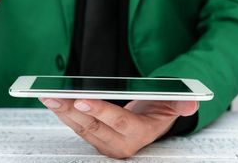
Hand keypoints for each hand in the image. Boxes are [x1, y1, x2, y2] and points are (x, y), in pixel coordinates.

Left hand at [39, 98, 197, 158]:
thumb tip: (190, 102)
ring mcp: (106, 143)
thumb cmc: (161, 109)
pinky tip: (52, 101)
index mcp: (140, 133)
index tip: (82, 100)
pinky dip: (63, 113)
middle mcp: (121, 143)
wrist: (152, 122)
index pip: (119, 122)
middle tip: (54, 96)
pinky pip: (77, 127)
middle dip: (71, 110)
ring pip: (80, 128)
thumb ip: (182, 102)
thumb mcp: (175, 104)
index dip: (100, 111)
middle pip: (93, 126)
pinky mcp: (95, 139)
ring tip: (46, 95)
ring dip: (62, 112)